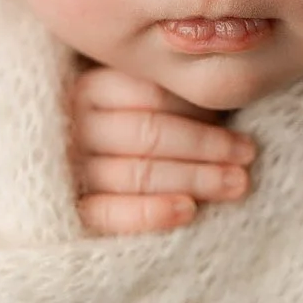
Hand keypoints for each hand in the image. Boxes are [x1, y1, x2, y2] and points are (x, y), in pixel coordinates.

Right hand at [68, 65, 257, 235]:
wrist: (55, 180)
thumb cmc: (110, 135)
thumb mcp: (126, 103)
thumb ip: (160, 94)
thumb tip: (224, 92)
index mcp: (87, 88)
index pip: (149, 94)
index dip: (195, 107)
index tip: (233, 116)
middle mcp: (72, 125)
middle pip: (149, 133)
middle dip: (205, 144)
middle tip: (247, 153)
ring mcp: (66, 170)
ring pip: (137, 173)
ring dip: (194, 178)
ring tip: (237, 183)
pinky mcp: (66, 212)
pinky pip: (108, 214)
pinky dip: (150, 212)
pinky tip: (188, 210)